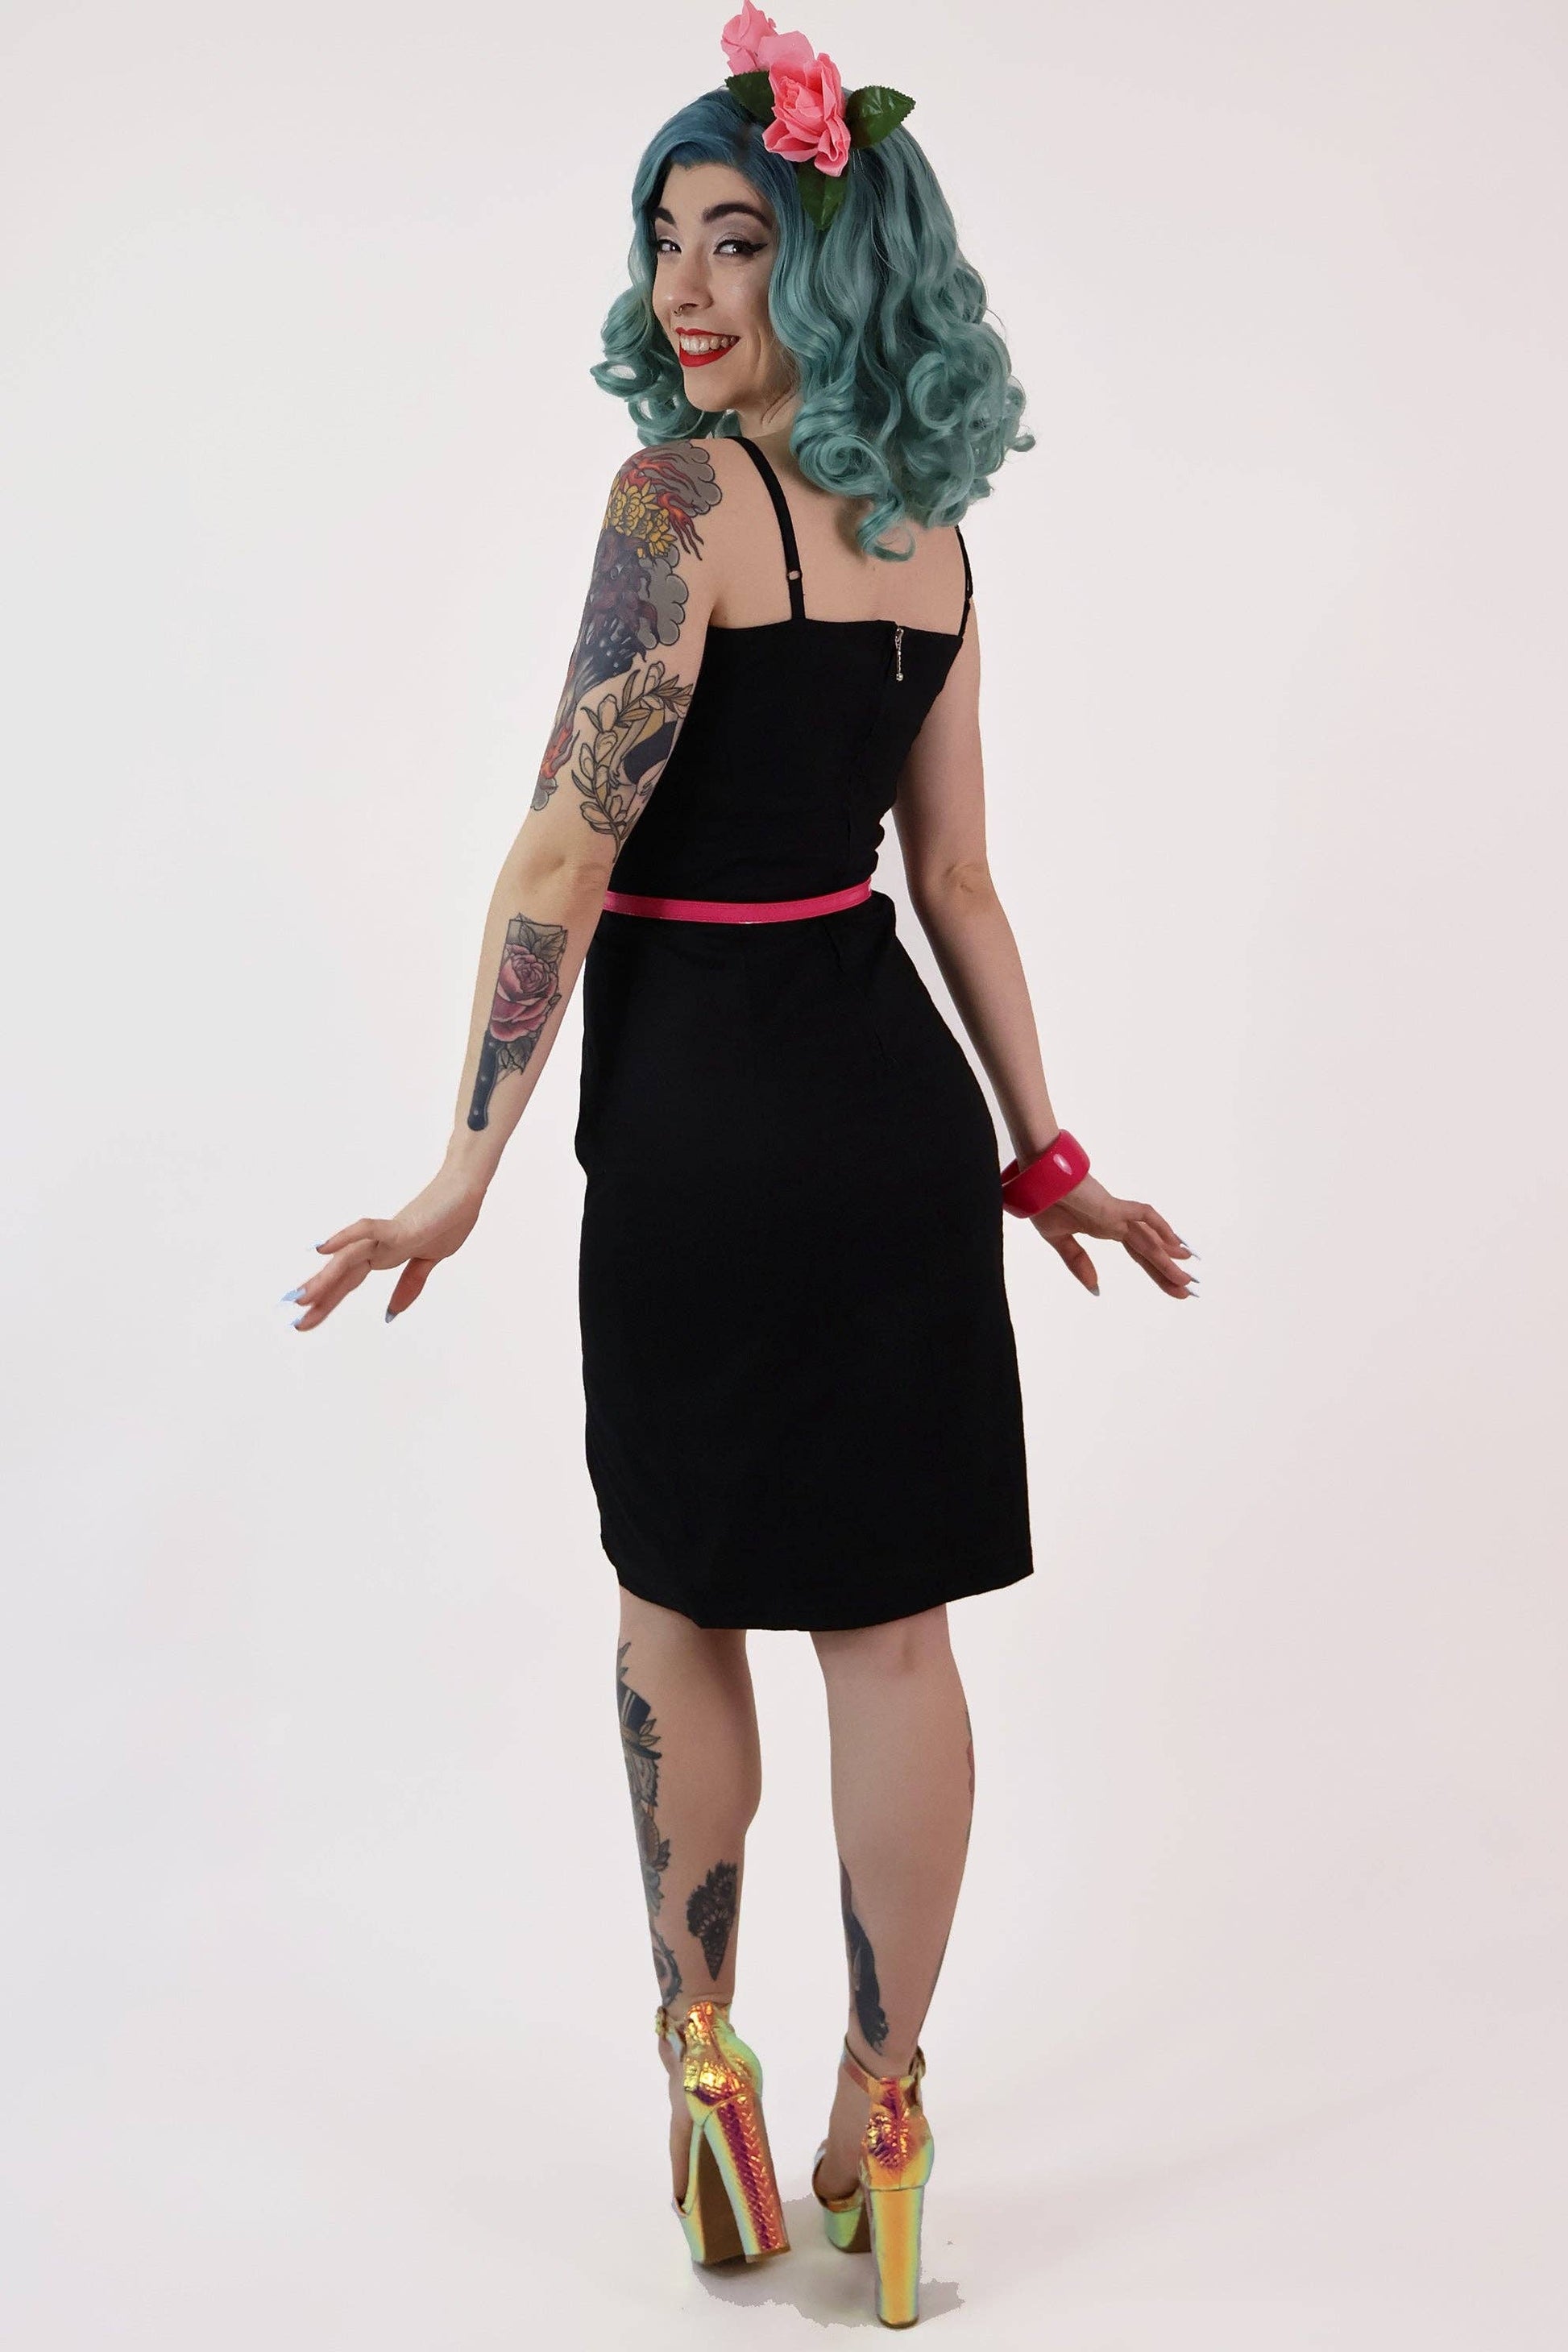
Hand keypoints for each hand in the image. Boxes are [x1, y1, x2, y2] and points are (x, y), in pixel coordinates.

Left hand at [285, 1161, 485, 1330]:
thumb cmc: (449, 1219)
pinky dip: (346, 1237)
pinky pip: (369, 1231)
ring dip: (324, 1279)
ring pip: (348, 1259)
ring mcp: (387, 1237)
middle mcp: (378, 1248)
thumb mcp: (430, 1261)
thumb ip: (409, 1284)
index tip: (305, 1321)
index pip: (348, 1283)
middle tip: (294, 1322)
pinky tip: (322, 1247)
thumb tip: (390, 1313)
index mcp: (384, 1257)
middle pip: (342, 1276)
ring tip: (301, 1299)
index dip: (327, 1302)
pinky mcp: (400, 1227)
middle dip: (318, 1299)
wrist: (467, 1191)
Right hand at [1025, 1172, 1195, 1299]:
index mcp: (1105, 1229)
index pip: (1139, 1254)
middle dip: (1167, 1271)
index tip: (1170, 1287)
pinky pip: (1142, 1214)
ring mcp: (1116, 1215)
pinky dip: (1160, 1226)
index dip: (1155, 1270)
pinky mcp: (1112, 1206)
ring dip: (1167, 1260)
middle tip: (1186, 1289)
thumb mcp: (1059, 1239)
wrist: (1036, 1181)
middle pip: (1149, 1251)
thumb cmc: (1044, 1200)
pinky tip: (1175, 1241)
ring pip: (1149, 1240)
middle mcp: (1116, 1223)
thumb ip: (1077, 1261)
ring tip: (1185, 1277)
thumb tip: (1095, 1286)